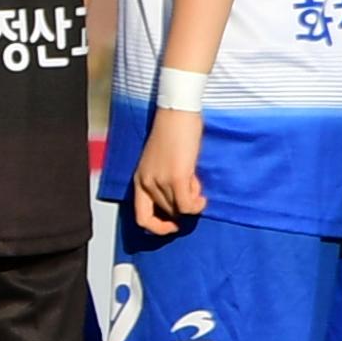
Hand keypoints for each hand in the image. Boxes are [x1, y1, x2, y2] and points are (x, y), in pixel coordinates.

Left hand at [131, 107, 204, 238]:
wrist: (178, 113)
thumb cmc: (173, 133)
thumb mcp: (161, 163)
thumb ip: (164, 182)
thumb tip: (181, 205)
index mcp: (139, 180)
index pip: (142, 217)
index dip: (158, 227)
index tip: (174, 224)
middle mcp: (146, 183)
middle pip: (166, 213)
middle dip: (182, 207)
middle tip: (192, 189)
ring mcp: (160, 182)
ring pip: (179, 210)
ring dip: (191, 202)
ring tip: (195, 182)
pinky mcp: (176, 178)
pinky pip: (187, 206)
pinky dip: (197, 205)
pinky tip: (202, 196)